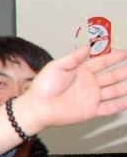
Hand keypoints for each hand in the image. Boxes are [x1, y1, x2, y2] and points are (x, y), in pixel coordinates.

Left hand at [0, 46, 126, 150]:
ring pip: (115, 90)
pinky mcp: (91, 110)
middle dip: (125, 71)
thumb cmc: (44, 86)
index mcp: (82, 71)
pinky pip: (109, 107)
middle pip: (113, 76)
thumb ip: (74, 57)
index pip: (103, 62)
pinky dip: (120, 105)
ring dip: (126, 87)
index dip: (116, 57)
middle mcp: (89, 83)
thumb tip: (88, 46)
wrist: (38, 107)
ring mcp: (91, 97)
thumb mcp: (58, 66)